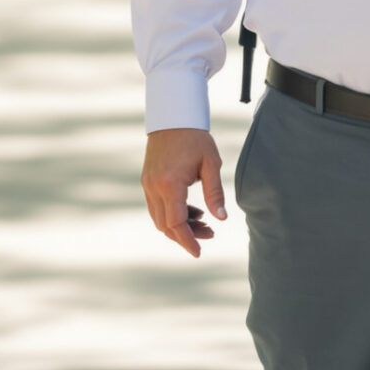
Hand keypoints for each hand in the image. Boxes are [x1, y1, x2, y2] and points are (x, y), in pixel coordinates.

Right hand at [141, 127, 223, 257]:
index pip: (176, 224)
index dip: (188, 241)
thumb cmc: (194, 138)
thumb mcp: (211, 164)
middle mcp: (154, 187)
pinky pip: (157, 207)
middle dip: (186, 236)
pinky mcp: (147, 181)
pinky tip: (192, 211)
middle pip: (166, 226)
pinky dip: (172, 215)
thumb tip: (222, 218)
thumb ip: (215, 193)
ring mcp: (148, 184)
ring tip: (204, 223)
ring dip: (179, 227)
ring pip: (159, 218)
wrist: (172, 117)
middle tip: (210, 235)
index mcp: (170, 185)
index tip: (199, 252)